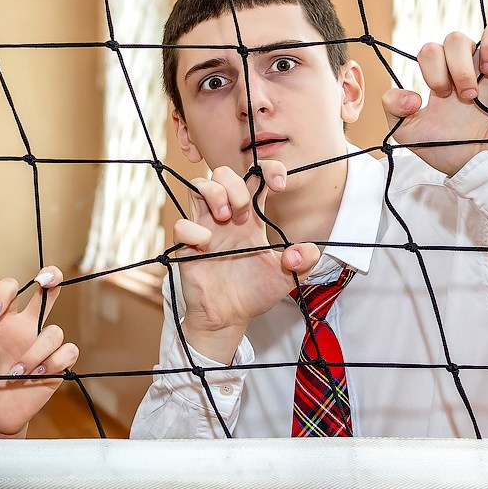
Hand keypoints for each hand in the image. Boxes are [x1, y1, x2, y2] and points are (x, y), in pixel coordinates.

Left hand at [0, 269, 80, 437]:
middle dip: (51, 277)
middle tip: (46, 279)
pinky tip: (36, 375)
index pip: (9, 291)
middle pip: (46, 291)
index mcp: (1, 323)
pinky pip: (68, 351)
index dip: (3, 293)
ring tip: (17, 373)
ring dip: (36, 352)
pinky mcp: (55, 366)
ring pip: (55, 330)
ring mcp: (41, 346)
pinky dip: (54, 362)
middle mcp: (25, 329)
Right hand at [168, 161, 320, 362]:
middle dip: (235, 185)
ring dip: (214, 194)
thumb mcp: (287, 278)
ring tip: (226, 217)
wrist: (230, 318)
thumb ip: (302, 263)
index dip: (268, 170)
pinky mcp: (187, 247)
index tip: (279, 185)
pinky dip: (193, 230)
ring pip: (198, 187)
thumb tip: (306, 250)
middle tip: (244, 213)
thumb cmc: (254, 293)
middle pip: (222, 174)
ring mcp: (205, 229)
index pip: (255, 177)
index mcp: (252, 219)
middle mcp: (227, 218)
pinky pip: (181, 225)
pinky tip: (206, 244)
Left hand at [383, 17, 487, 175]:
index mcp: (442, 76)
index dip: (432, 67)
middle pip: (456, 38)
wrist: (485, 164)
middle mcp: (469, 66)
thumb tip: (409, 93)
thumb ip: (393, 109)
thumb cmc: (450, 148)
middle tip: (467, 95)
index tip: (442, 94)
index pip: (430, 50)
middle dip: (457, 66)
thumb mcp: (409, 133)